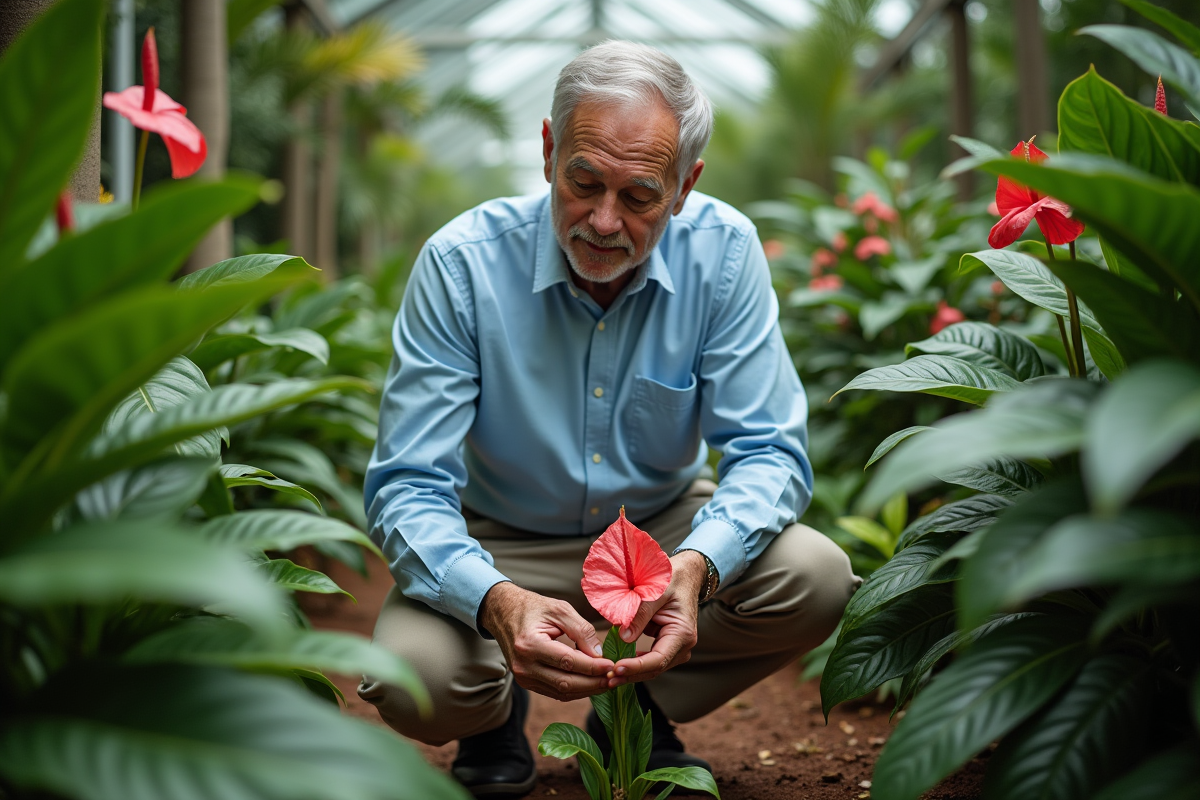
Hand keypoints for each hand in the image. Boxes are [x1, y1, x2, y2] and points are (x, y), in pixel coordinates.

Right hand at [479, 582, 614, 700]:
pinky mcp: (526, 682)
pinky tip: (590, 683)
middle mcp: (523, 665)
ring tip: (606, 682)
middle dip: (593, 683)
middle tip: (614, 678)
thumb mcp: (559, 610)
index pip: (568, 662)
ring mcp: (523, 677)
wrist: (504, 613)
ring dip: (586, 690)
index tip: (612, 664)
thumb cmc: (533, 608)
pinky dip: (574, 690)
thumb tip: (600, 654)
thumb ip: (582, 630)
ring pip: (561, 692)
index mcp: (530, 644)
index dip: (592, 666)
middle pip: (565, 683)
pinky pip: (554, 691)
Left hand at [608, 549, 707, 685]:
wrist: (685, 576)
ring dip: (631, 673)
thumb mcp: (655, 592)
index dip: (637, 666)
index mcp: (682, 634)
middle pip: (654, 668)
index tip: (617, 668)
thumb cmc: (671, 580)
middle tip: (607, 678)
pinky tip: (617, 667)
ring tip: (609, 676)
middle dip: (631, 674)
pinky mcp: (666, 647)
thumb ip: (640, 614)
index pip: (658, 659)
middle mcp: (682, 646)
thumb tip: (624, 637)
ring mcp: (675, 649)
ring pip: (651, 668)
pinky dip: (633, 664)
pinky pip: (648, 660)